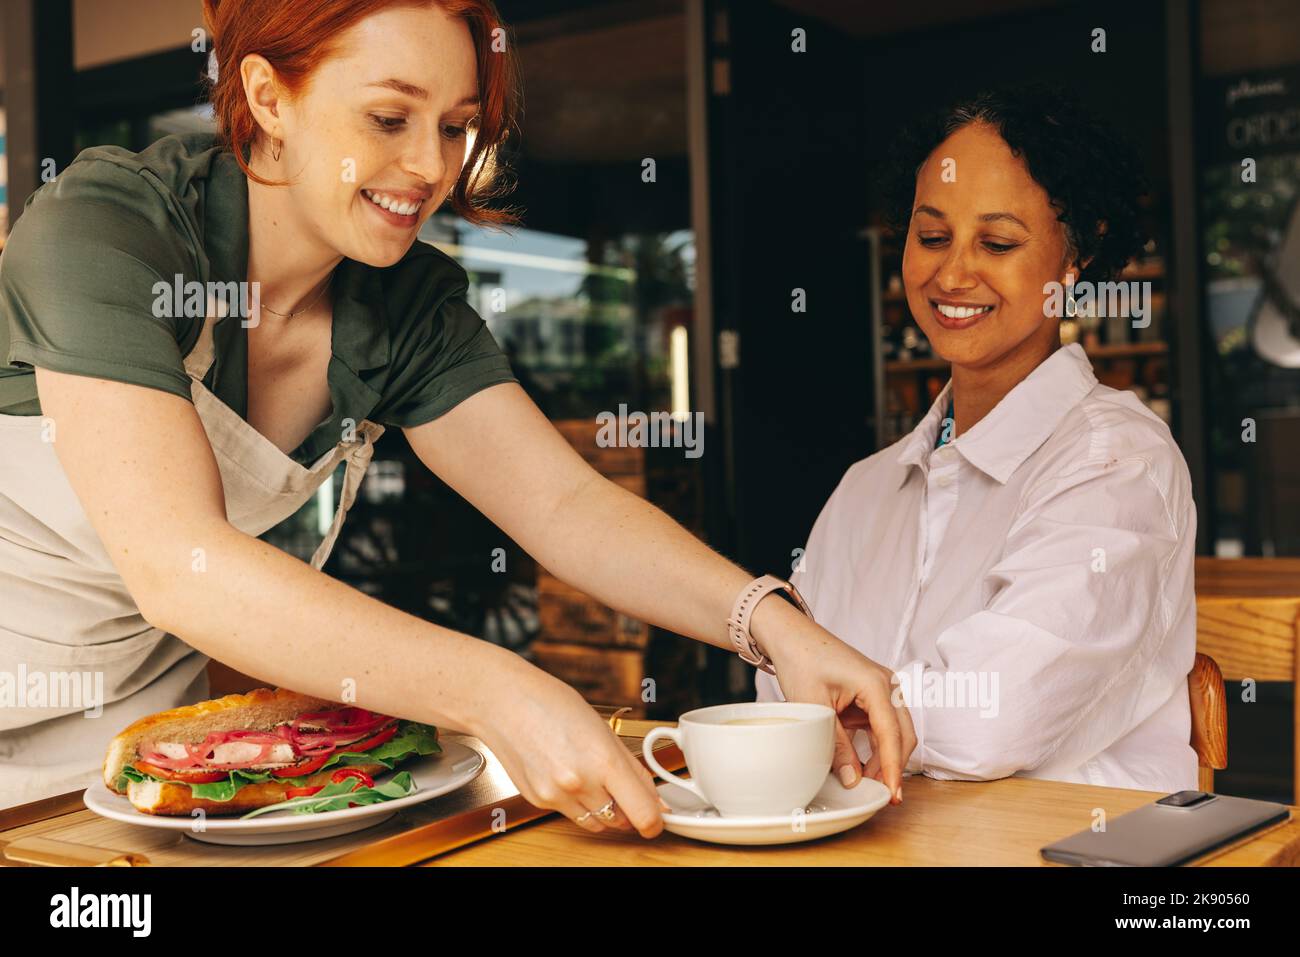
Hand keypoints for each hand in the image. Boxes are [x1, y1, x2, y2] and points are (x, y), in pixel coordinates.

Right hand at [470, 662, 665, 837]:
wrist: (502, 702)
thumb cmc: (551, 703)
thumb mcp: (603, 728)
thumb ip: (630, 767)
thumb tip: (651, 797)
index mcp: (603, 760)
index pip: (643, 813)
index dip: (655, 821)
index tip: (657, 819)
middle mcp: (580, 784)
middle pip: (621, 821)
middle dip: (629, 811)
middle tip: (626, 792)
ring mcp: (556, 796)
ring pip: (597, 823)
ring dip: (604, 810)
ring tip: (593, 779)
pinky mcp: (538, 801)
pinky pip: (570, 813)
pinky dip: (577, 802)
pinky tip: (567, 774)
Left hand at [753, 597, 917, 804]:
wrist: (791, 636)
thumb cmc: (801, 659)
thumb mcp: (815, 707)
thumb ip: (837, 745)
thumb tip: (853, 778)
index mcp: (876, 684)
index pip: (892, 735)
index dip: (892, 767)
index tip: (892, 793)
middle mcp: (886, 684)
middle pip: (902, 734)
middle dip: (893, 765)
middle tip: (882, 794)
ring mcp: (880, 688)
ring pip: (893, 731)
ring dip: (884, 756)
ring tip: (867, 781)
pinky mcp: (870, 693)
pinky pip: (880, 724)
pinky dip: (874, 744)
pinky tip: (861, 762)